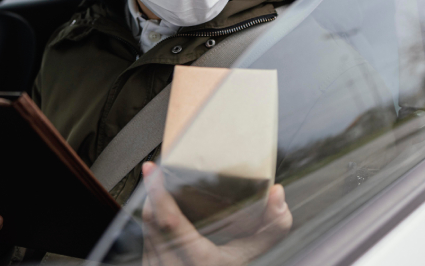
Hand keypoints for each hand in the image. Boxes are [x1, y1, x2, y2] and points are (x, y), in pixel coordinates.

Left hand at [141, 162, 291, 265]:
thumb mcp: (248, 256)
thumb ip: (270, 229)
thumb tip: (278, 193)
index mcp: (198, 261)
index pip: (169, 222)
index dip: (156, 192)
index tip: (150, 168)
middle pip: (152, 218)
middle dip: (155, 191)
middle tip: (162, 168)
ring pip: (146, 226)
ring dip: (152, 204)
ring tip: (162, 183)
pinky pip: (146, 237)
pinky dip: (153, 220)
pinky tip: (162, 209)